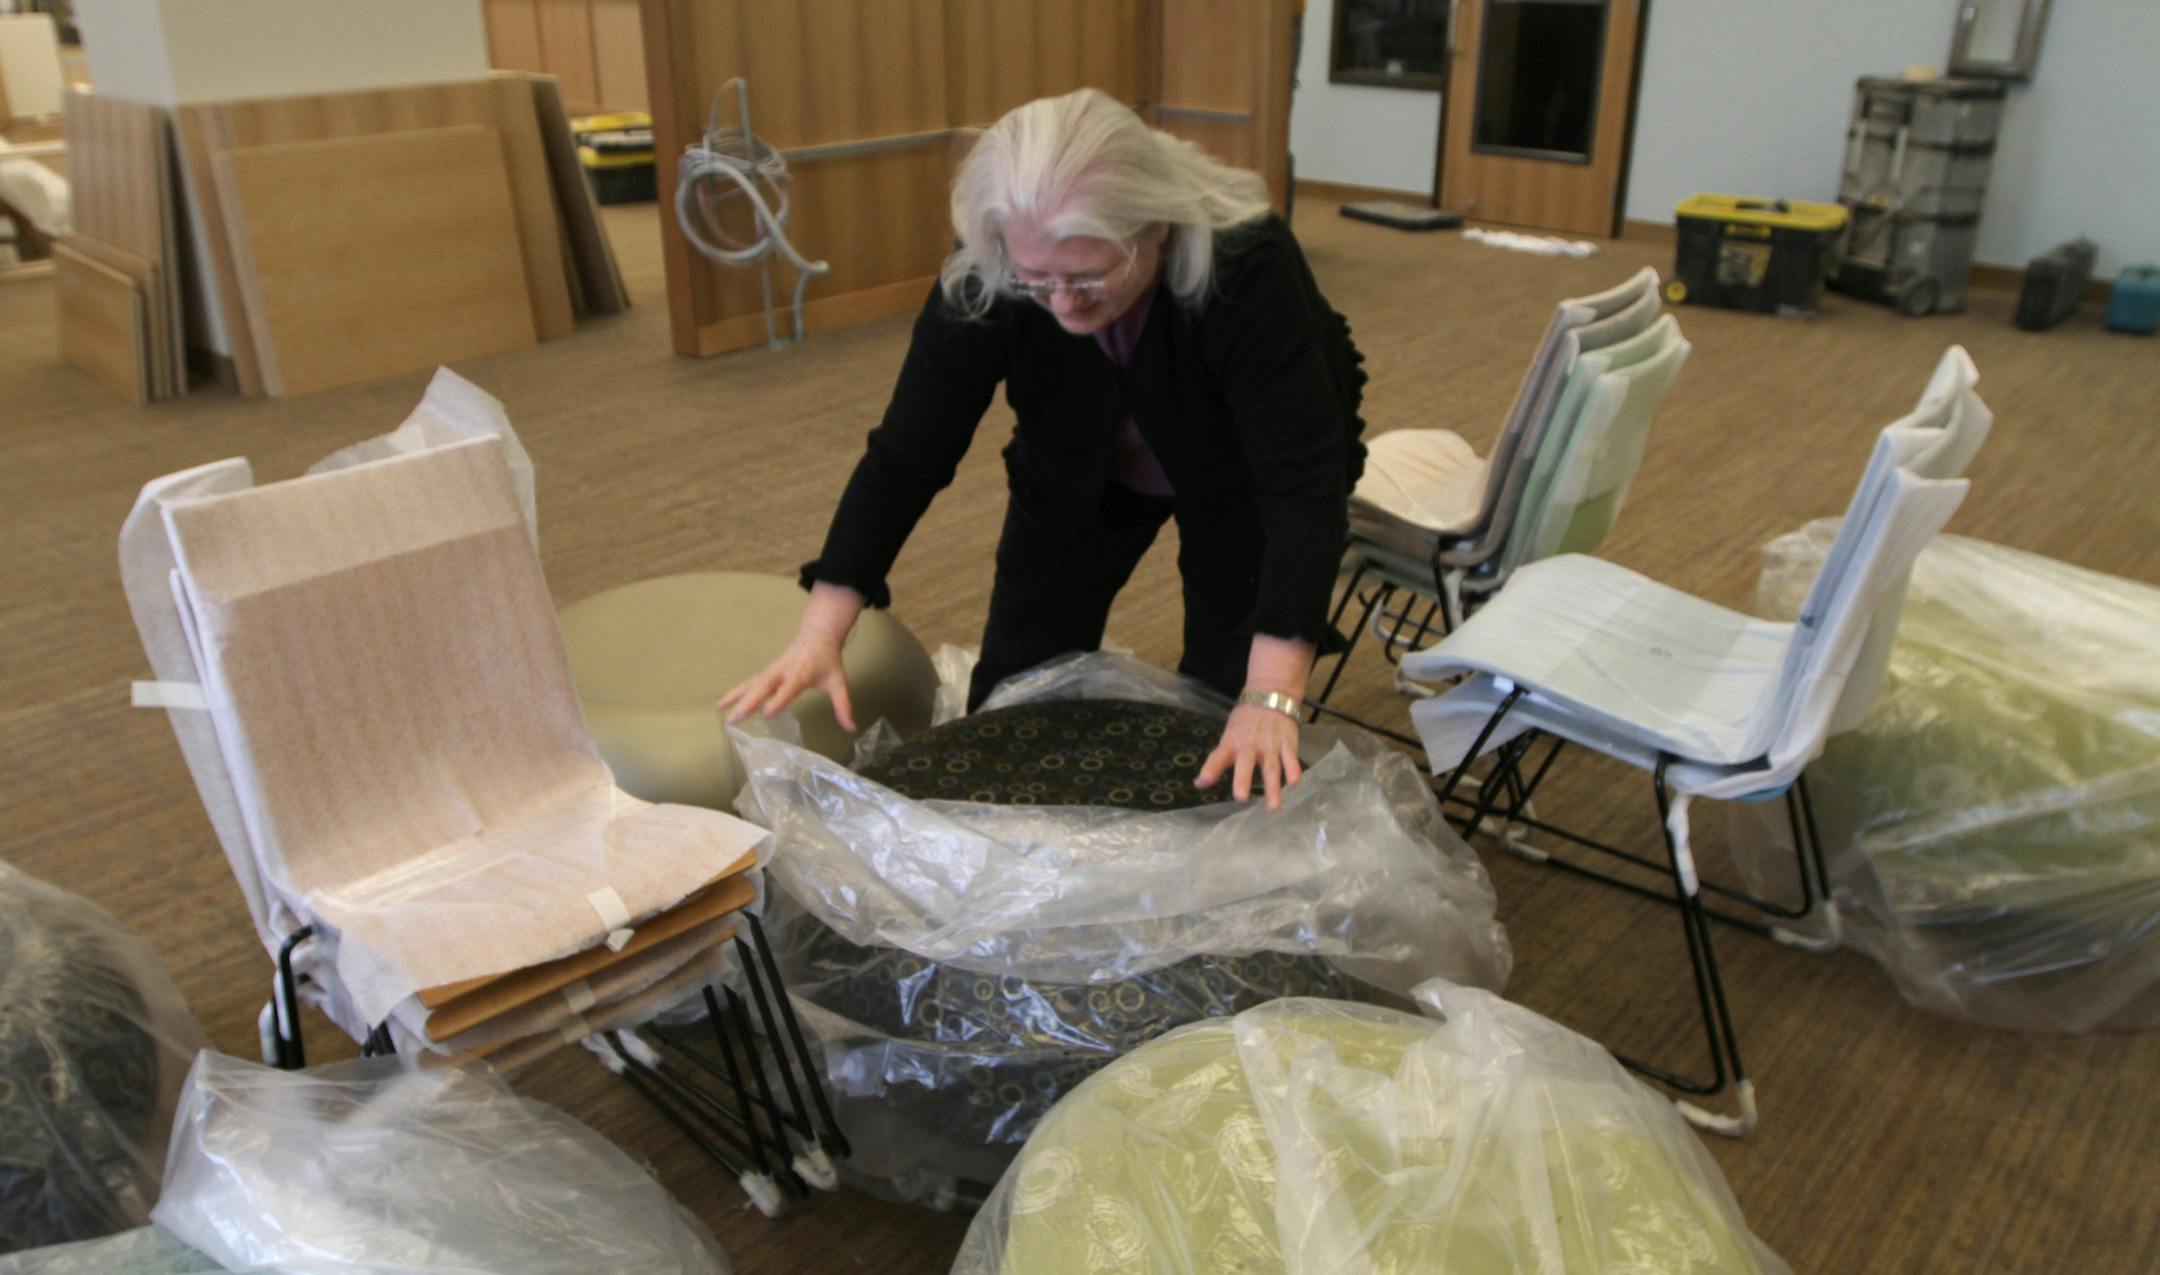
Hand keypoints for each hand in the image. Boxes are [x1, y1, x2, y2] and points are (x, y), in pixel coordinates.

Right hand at [716, 583, 864, 731]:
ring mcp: (772, 671)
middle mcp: (782, 672)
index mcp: (801, 674)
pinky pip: (749, 683)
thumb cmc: (827, 660)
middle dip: (749, 702)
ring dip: (736, 697)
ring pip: (751, 684)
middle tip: (735, 718)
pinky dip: (735, 693)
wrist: (817, 635)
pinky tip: (721, 704)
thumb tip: (850, 728)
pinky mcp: (766, 673)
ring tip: (721, 711)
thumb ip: (843, 705)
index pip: (788, 688)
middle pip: (763, 686)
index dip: (779, 700)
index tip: (767, 713)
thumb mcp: (839, 682)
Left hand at [1196, 703, 1302, 809]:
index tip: (1201, 783)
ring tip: (1273, 807)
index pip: (1218, 756)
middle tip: (1241, 799)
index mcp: (1232, 741)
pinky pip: (1291, 758)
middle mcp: (1250, 744)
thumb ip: (1218, 759)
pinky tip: (1294, 783)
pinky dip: (1293, 770)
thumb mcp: (1229, 736)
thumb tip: (1200, 783)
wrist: (1270, 694)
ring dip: (1272, 786)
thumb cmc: (1246, 722)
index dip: (1210, 769)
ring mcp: (1270, 744)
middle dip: (1243, 779)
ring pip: (1271, 766)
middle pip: (1246, 762)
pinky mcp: (1288, 743)